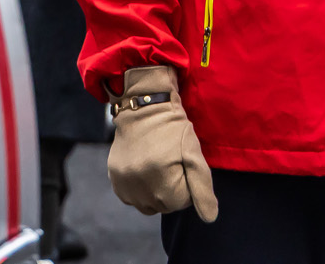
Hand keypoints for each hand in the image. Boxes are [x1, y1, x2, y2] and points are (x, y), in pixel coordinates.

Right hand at [107, 65, 217, 220]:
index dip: (187, 185)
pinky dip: (139, 189)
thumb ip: (202, 187)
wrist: (143, 107)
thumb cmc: (173, 128)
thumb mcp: (194, 153)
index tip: (184, 165)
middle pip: (164, 205)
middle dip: (172, 189)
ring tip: (159, 167)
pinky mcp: (114, 178)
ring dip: (155, 192)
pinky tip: (145, 169)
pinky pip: (130, 198)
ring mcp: (124, 184)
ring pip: (146, 205)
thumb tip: (210, 218)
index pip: (181, 203)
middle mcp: (139, 187)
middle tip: (172, 163)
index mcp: (162, 182)